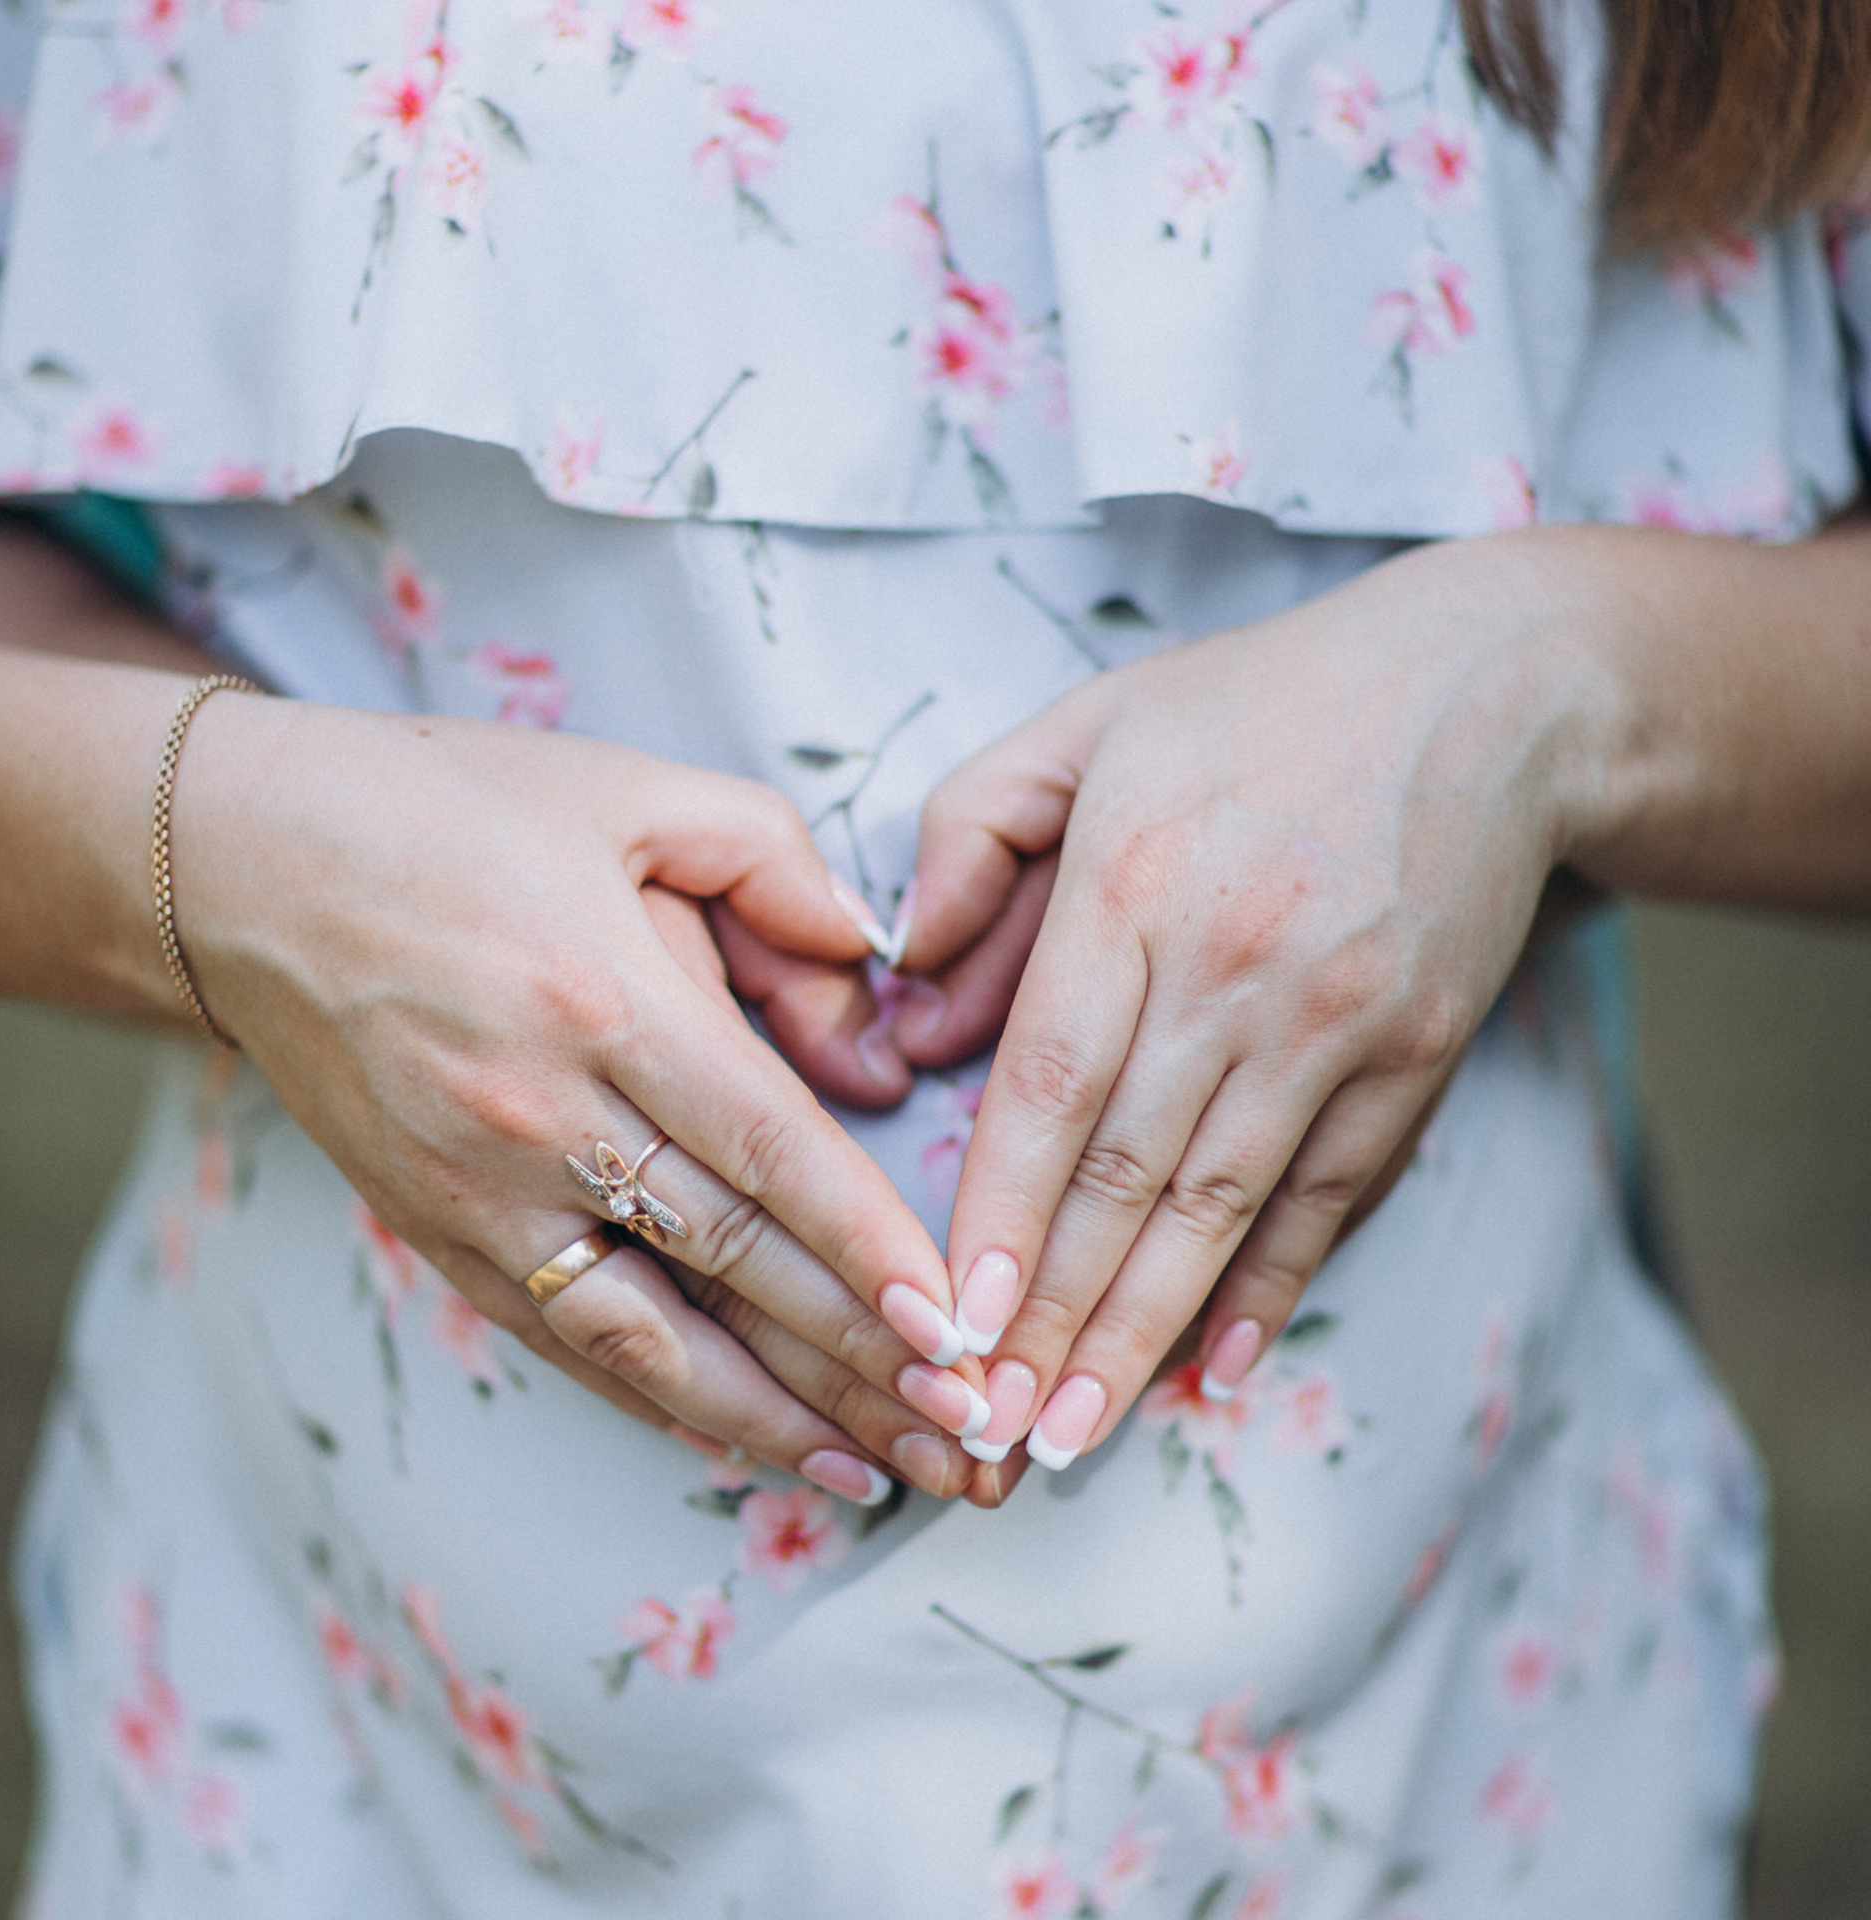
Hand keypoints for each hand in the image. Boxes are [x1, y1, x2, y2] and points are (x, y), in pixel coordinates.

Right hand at [172, 697, 988, 1498]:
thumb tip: (872, 1000)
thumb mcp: (629, 790)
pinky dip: (661, 1402)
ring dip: (775, 1420)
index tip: (955, 1330)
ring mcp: (476, 1194)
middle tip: (972, 1433)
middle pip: (730, 1266)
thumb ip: (776, 870)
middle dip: (862, 1360)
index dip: (868, 1250)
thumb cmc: (447, 812)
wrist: (239, 867)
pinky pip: (565, 1340)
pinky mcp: (433, 1234)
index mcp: (603, 1000)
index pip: (769, 1154)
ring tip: (884, 1476)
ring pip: (650, 1339)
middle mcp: (539, 1119)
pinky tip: (744, 1442)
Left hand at [894, 536, 1587, 1483]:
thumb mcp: (1083, 729)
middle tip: (990, 1430)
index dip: (997, 1214)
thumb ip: (967, 846)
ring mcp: (1339, 1019)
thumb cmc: (1254, 710)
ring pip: (1223, 1204)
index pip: (1048, 1083)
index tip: (949, 1322)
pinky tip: (1216, 1364)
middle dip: (1053, 1314)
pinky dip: (1272, 1283)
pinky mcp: (1417, 1053)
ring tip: (1075, 1433)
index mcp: (1136, 882)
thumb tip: (910, 1011)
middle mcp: (1237, 964)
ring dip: (1142, 1329)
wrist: (1488, 693)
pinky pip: (1333, 1191)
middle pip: (1128, 1172)